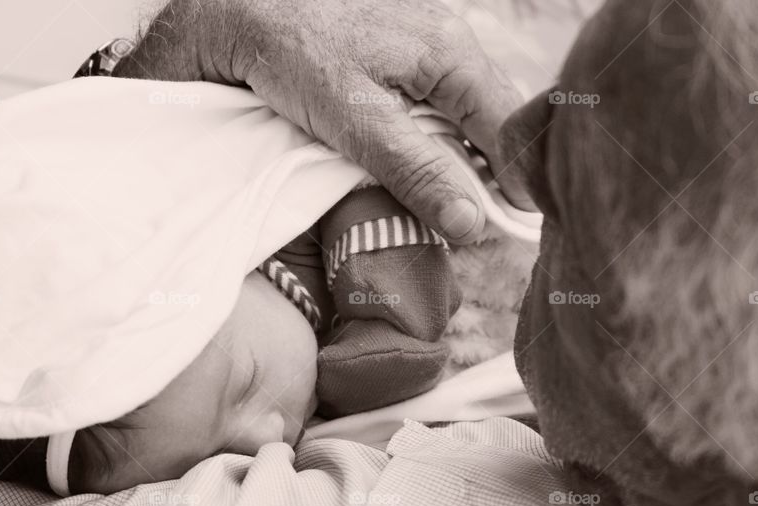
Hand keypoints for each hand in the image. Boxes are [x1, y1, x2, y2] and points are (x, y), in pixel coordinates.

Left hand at [119, 0, 534, 242]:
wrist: (245, 10)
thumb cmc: (296, 55)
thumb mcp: (357, 122)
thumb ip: (417, 171)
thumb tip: (470, 224)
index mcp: (453, 54)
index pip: (510, 129)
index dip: (512, 183)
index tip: (501, 230)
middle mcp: (452, 43)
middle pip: (494, 122)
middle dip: (486, 174)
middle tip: (468, 222)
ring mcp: (430, 46)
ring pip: (466, 115)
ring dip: (458, 160)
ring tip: (441, 200)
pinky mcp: (405, 56)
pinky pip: (438, 106)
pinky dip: (432, 140)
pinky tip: (414, 163)